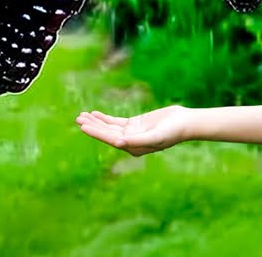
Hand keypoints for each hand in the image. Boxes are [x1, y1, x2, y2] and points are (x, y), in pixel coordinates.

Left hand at [75, 105, 191, 156]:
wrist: (184, 122)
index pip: (110, 139)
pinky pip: (115, 121)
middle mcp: (129, 142)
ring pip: (109, 127)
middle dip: (92, 126)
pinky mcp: (134, 123)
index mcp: (133, 148)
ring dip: (96, 121)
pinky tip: (95, 114)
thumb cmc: (172, 132)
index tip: (83, 126)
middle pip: (107, 133)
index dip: (96, 132)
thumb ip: (137, 140)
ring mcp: (131, 132)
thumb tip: (118, 143)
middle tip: (78, 119)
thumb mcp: (155, 136)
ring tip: (81, 115)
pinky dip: (105, 118)